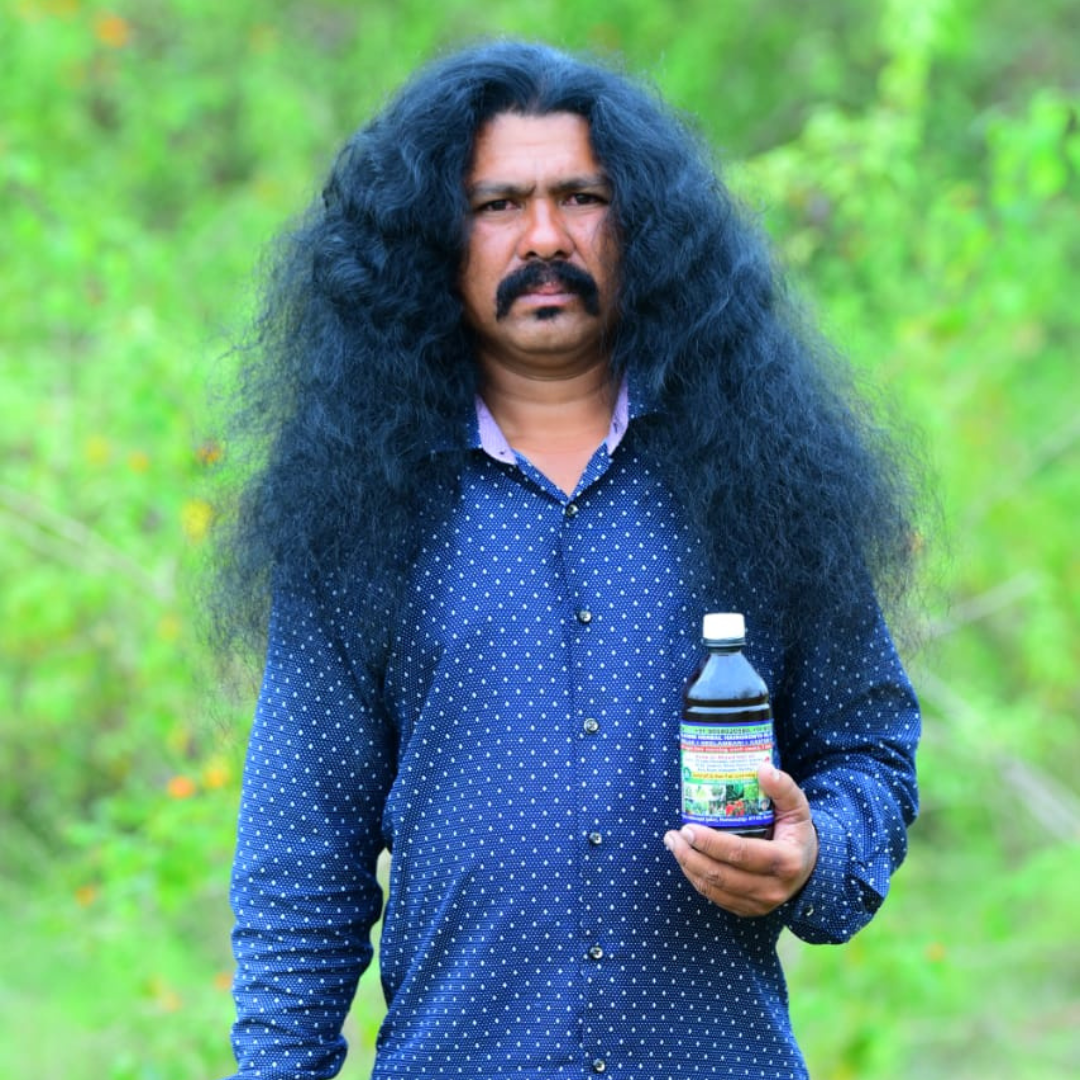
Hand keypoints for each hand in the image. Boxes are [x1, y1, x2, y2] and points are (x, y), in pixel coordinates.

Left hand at [663, 764, 818, 916]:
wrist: (808, 867)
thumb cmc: (797, 832)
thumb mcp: (798, 808)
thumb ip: (783, 788)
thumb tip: (762, 768)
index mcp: (785, 861)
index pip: (741, 854)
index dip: (711, 843)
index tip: (687, 828)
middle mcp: (772, 888)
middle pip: (721, 875)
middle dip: (691, 856)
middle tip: (673, 835)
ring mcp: (759, 903)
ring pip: (714, 889)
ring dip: (688, 867)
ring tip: (673, 844)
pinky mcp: (748, 910)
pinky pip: (715, 897)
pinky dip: (696, 879)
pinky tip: (686, 860)